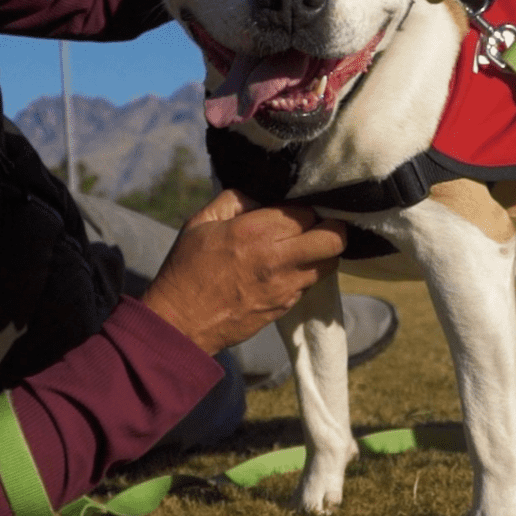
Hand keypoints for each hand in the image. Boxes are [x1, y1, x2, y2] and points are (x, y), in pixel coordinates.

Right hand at [142, 190, 346, 354]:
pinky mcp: (286, 307)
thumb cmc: (187, 268)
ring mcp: (285, 286)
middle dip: (333, 227)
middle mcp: (277, 258)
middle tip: (319, 223)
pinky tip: (289, 268)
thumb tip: (260, 194)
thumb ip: (234, 199)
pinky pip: (311, 283)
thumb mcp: (201, 222)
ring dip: (324, 252)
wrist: (181, 321)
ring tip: (306, 246)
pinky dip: (308, 272)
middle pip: (333, 238)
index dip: (305, 206)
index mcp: (255, 231)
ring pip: (330, 263)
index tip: (295, 208)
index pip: (307, 211)